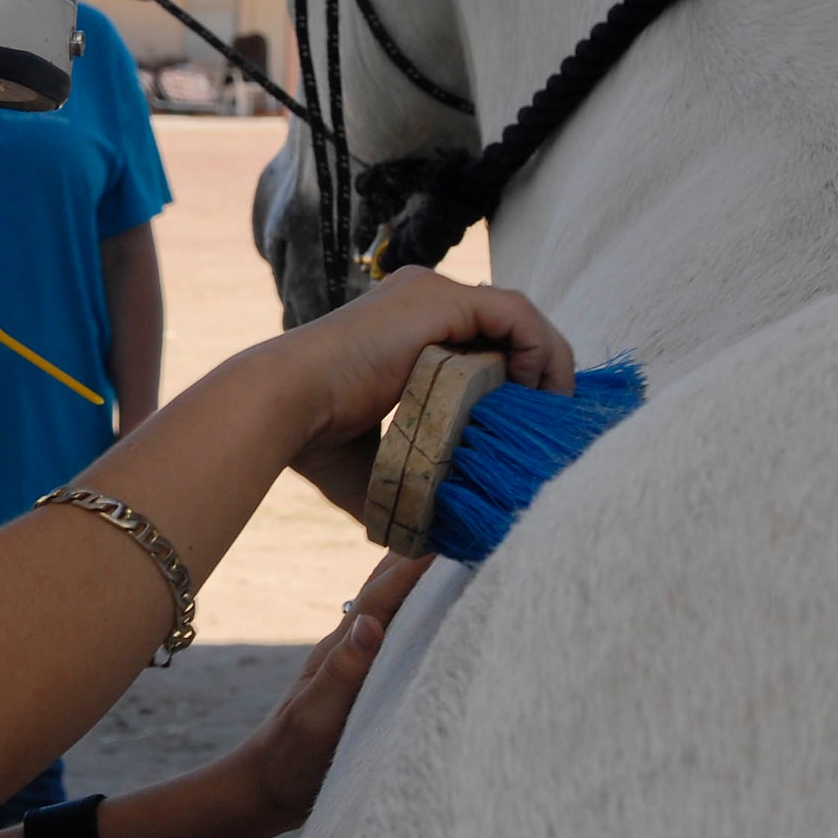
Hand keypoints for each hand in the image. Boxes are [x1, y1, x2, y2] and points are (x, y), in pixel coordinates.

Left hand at [235, 551, 435, 831]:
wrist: (266, 788)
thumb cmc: (290, 758)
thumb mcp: (315, 719)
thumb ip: (341, 673)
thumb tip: (369, 621)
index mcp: (342, 647)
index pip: (384, 594)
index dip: (418, 563)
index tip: (455, 532)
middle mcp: (352, 644)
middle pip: (390, 585)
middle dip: (424, 551)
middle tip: (467, 521)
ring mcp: (360, 660)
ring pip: (396, 605)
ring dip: (423, 575)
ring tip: (462, 547)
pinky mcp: (368, 679)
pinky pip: (402, 634)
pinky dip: (423, 611)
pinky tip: (443, 609)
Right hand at [284, 270, 574, 515]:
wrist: (284, 403)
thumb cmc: (312, 436)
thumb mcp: (370, 463)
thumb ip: (403, 485)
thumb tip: (421, 543)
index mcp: (402, 328)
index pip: (476, 341)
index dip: (511, 379)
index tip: (526, 428)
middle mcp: (420, 299)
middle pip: (503, 327)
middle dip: (535, 372)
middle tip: (550, 424)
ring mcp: (432, 293)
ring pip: (518, 318)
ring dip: (547, 363)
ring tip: (554, 414)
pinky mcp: (444, 299)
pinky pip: (518, 316)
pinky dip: (540, 351)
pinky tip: (539, 394)